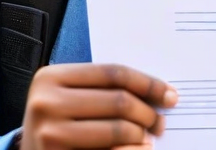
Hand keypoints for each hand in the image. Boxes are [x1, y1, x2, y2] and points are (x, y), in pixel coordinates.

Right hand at [20, 64, 177, 149]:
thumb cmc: (57, 124)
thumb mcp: (70, 99)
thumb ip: (103, 90)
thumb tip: (160, 94)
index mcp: (50, 77)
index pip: (113, 73)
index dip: (147, 83)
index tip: (169, 94)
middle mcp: (46, 103)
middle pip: (119, 100)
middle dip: (148, 113)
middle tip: (160, 123)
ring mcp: (49, 133)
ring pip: (118, 129)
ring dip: (141, 135)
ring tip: (147, 138)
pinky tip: (138, 149)